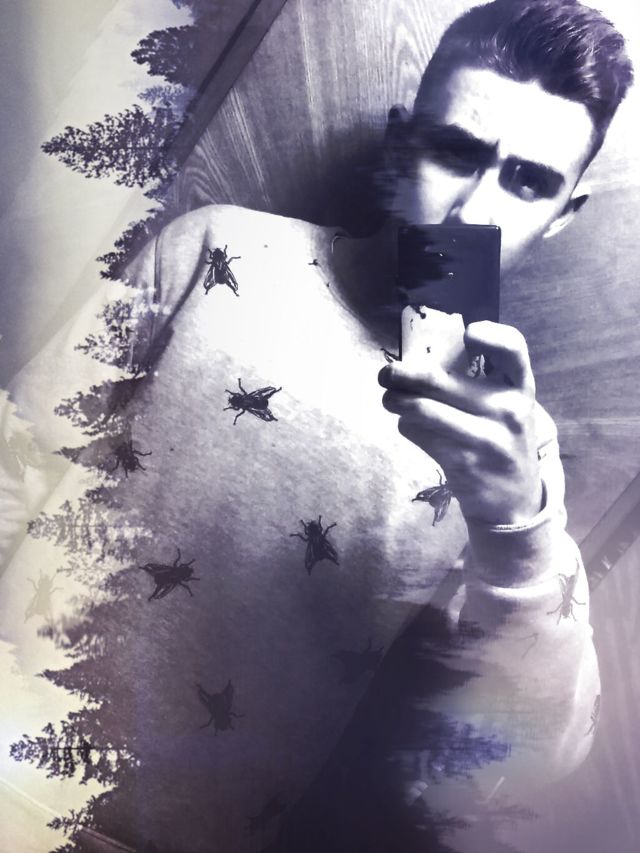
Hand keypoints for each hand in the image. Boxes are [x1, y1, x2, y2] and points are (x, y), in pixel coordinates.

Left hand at [379, 321, 542, 525]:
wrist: (514, 497)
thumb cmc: (501, 438)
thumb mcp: (506, 406)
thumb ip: (481, 381)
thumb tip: (419, 357)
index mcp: (520, 388)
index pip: (514, 349)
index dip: (491, 335)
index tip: (467, 333)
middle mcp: (508, 410)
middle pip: (440, 380)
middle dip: (402, 374)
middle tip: (386, 374)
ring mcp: (486, 438)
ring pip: (422, 409)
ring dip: (395, 401)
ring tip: (389, 399)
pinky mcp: (463, 462)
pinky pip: (421, 434)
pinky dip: (408, 427)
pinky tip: (410, 426)